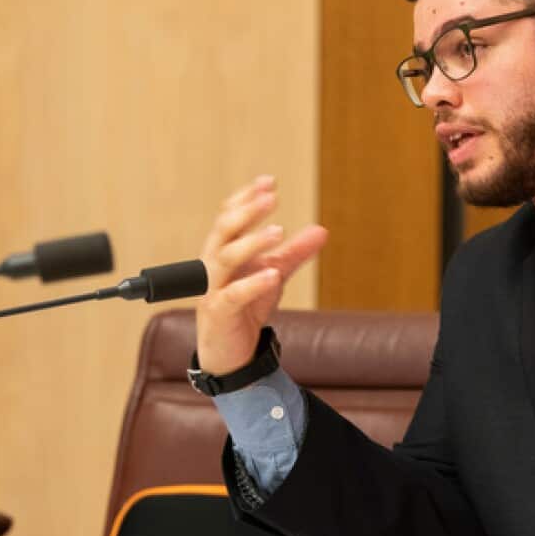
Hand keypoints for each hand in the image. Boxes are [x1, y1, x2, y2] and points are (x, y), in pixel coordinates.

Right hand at [196, 175, 327, 374]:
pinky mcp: (219, 313)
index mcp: (223, 251)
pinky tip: (272, 274)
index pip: (229, 216)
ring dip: (252, 242)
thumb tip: (322, 230)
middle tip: (271, 197)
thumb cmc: (246, 309)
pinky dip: (252, 283)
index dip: (246, 198)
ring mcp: (212, 289)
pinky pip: (232, 295)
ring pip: (225, 258)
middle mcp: (212, 265)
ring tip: (278, 231)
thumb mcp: (273, 275)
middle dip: (247, 211)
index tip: (269, 182)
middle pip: (224, 230)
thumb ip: (294, 252)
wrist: (232, 354)